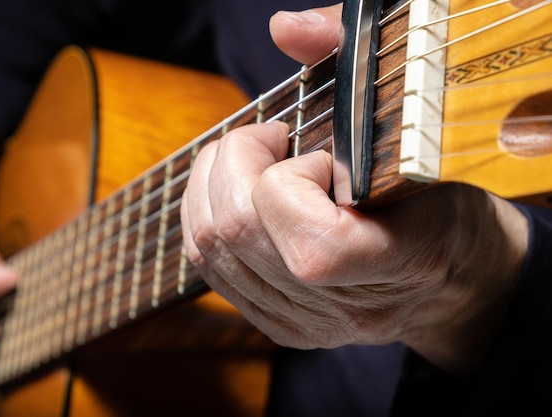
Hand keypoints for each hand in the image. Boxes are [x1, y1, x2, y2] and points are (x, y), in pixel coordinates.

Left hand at [181, 4, 527, 374]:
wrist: (442, 280)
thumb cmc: (435, 200)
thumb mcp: (418, 125)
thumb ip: (356, 62)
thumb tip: (286, 28)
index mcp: (396, 264)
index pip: (310, 245)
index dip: (290, 181)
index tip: (316, 154)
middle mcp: (341, 307)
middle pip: (236, 232)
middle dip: (233, 162)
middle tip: (268, 142)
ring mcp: (303, 322)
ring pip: (208, 247)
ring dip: (212, 183)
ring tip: (254, 164)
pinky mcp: (275, 322)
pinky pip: (206, 265)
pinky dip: (205, 213)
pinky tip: (238, 194)